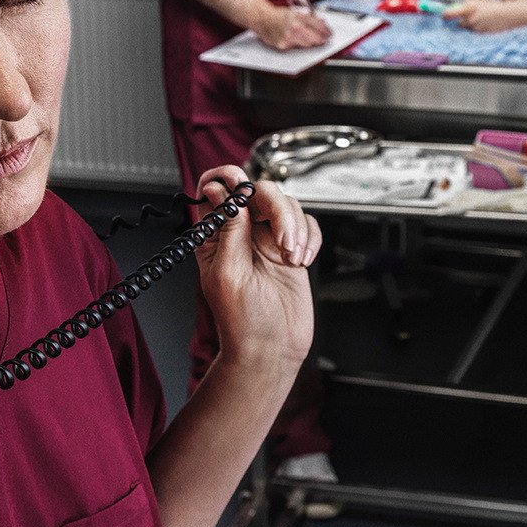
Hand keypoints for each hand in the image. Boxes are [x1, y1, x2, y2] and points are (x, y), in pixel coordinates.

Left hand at [192, 167, 318, 374]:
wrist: (272, 348)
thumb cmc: (242, 320)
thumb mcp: (228, 271)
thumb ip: (229, 229)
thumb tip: (221, 191)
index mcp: (216, 235)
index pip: (216, 190)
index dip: (225, 177)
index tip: (237, 182)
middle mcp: (242, 232)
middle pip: (259, 191)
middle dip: (276, 209)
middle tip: (282, 238)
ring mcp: (269, 239)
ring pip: (286, 204)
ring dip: (295, 227)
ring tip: (292, 257)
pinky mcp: (293, 249)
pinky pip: (307, 224)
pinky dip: (310, 237)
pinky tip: (302, 261)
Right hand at [252, 4, 331, 49]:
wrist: (262, 19)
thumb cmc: (278, 15)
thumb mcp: (296, 11)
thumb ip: (310, 17)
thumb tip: (322, 23)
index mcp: (299, 17)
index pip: (318, 25)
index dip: (326, 31)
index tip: (329, 33)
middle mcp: (294, 27)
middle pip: (315, 38)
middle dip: (321, 39)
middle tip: (325, 39)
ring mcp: (288, 38)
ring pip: (307, 45)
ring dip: (312, 43)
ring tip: (314, 41)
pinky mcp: (283, 45)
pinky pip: (296, 48)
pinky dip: (300, 45)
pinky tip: (300, 41)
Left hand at [443, 0, 526, 33]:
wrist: (509, 14)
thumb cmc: (494, 6)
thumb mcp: (479, 1)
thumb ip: (467, 5)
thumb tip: (456, 7)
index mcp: (469, 8)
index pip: (450, 14)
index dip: (445, 15)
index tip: (443, 15)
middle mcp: (471, 19)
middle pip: (460, 23)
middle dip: (462, 21)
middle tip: (469, 16)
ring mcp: (476, 28)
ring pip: (468, 28)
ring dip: (471, 25)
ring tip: (482, 18)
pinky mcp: (481, 33)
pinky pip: (476, 32)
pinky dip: (478, 28)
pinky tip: (486, 23)